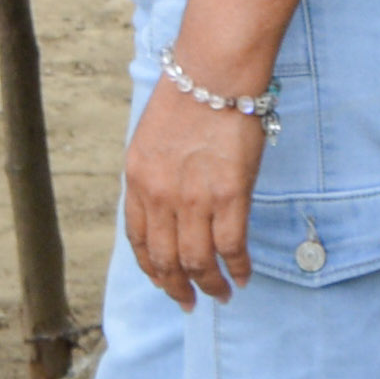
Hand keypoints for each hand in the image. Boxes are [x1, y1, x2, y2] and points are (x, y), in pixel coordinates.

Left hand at [119, 71, 264, 305]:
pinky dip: (238, 268)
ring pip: (198, 262)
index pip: (138, 239)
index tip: (162, 282)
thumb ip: (154, 178)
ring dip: (210, 286)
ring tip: (221, 295)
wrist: (212, 75)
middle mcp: (159, 196)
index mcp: (136, 181)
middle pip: (165, 260)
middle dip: (177, 288)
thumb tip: (166, 211)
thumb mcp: (150, 140)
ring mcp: (193, 199)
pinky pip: (231, 247)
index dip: (151, 268)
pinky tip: (243, 276)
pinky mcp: (229, 196)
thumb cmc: (186, 99)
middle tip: (189, 303)